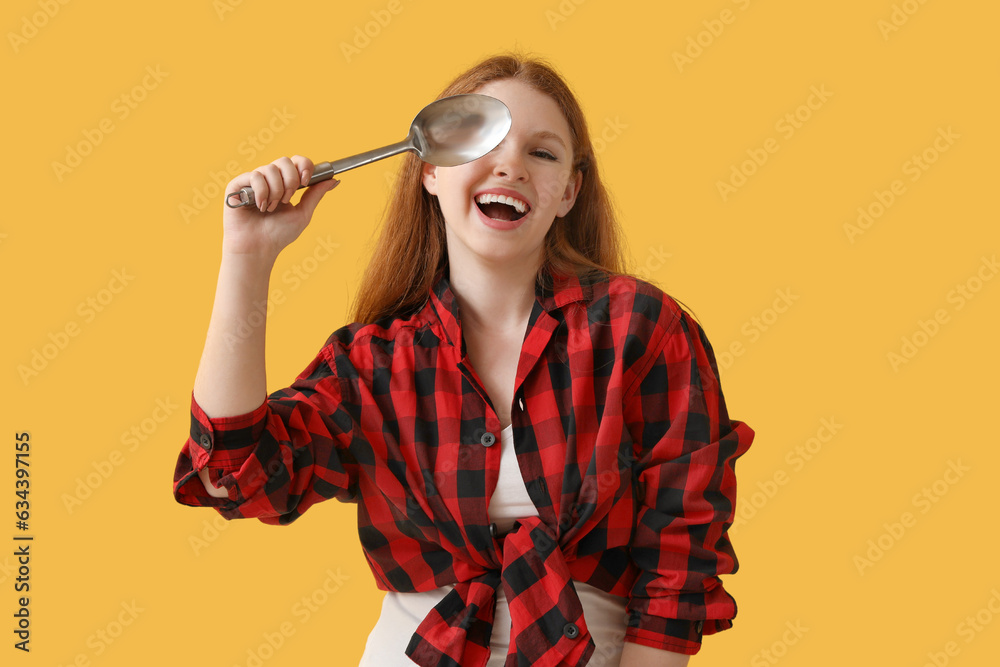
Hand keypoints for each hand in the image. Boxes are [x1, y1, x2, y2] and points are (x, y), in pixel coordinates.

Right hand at [221, 155, 338, 262]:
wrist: (259, 248)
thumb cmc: (278, 234)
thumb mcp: (303, 213)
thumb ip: (316, 194)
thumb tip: (334, 179)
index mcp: (285, 183)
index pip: (295, 161)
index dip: (303, 166)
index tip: (306, 181)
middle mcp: (269, 179)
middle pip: (284, 161)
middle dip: (290, 181)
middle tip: (287, 200)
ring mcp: (253, 181)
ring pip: (270, 169)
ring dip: (276, 192)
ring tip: (271, 209)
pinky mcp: (237, 185)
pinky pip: (254, 176)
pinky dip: (261, 192)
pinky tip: (260, 207)